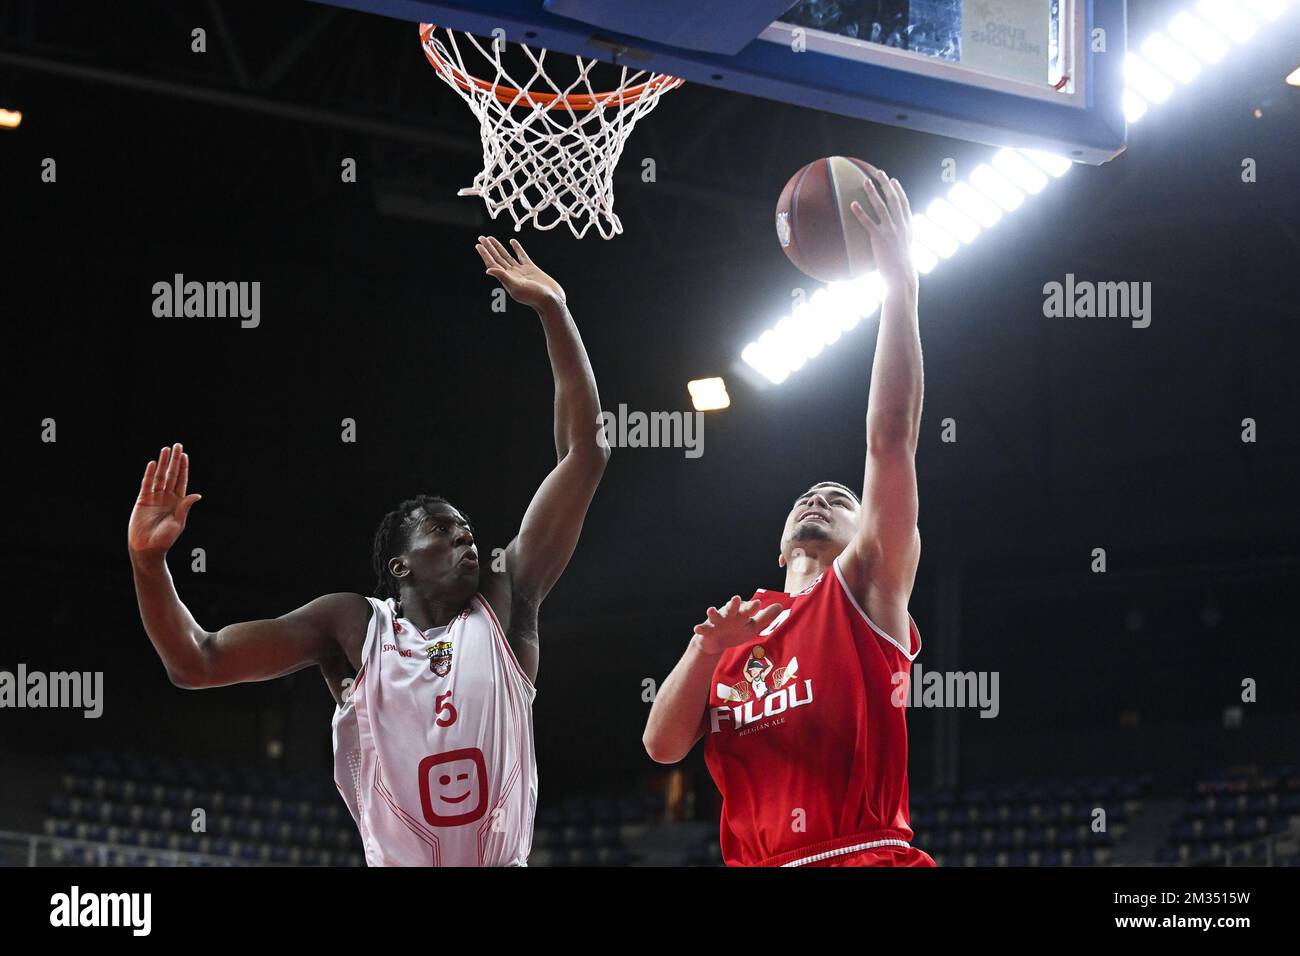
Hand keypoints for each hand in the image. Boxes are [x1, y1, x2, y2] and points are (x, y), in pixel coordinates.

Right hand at [128, 443, 201, 558]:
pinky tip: (153, 463)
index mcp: (178, 502)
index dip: (184, 468)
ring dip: (163, 463)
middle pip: (171, 475)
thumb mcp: (178, 522)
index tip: (185, 455)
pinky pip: (146, 484)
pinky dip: (149, 474)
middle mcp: (167, 497)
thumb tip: (197, 494)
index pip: (181, 481)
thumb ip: (185, 507)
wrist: (147, 549)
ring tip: (165, 449)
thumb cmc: (165, 539)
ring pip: (159, 476)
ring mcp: (154, 498)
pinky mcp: (142, 501)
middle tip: (177, 445)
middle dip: (174, 460)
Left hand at [476, 236, 565, 310]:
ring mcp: (521, 271)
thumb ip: (502, 277)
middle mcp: (511, 274)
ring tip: (491, 238)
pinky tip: (512, 241)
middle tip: (481, 238)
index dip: (485, 254)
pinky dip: (516, 248)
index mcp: (506, 279)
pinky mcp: (531, 268)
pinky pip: (521, 256)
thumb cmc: (534, 296)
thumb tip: (488, 270)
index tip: (478, 244)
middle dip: (489, 248)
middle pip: (497, 258)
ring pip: (507, 256)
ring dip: (498, 247)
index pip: (492, 264)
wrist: (551, 300)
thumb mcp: (516, 287)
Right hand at [692, 596, 782, 655]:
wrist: (717, 643)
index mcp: (740, 614)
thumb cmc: (735, 631)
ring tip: (711, 609)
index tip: (758, 604)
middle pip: (732, 608)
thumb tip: (780, 606)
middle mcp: (728, 615)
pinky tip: (697, 628)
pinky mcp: (708, 630)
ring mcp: (717, 622)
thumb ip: (765, 617)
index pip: (748, 610)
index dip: (752, 607)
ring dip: (713, 613)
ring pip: (715, 616)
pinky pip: (703, 629)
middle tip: (736, 598)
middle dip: (733, 604)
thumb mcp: (752, 626)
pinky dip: (700, 628)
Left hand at [850, 163, 917, 298]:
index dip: (898, 190)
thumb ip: (898, 241)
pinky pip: (868, 222)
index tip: (893, 180)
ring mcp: (891, 231)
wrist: (902, 278)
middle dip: (886, 184)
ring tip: (865, 181)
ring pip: (881, 206)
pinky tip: (852, 204)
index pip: (904, 204)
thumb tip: (890, 240)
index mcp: (908, 227)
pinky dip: (860, 212)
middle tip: (879, 173)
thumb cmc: (901, 268)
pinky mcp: (880, 239)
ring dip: (873, 192)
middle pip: (893, 199)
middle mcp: (901, 225)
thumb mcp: (903, 251)